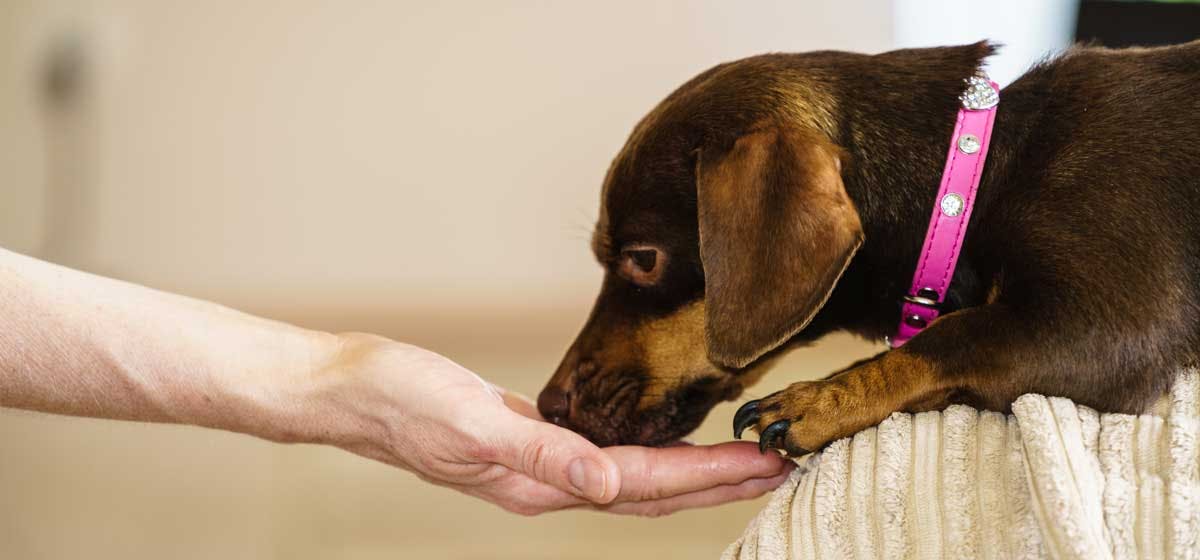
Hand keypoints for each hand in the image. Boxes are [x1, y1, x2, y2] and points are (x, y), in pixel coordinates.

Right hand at [300, 333, 793, 515]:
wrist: (347, 389)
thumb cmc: (398, 401)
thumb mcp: (468, 423)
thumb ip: (540, 454)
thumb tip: (608, 486)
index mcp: (538, 483)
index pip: (645, 485)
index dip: (709, 477)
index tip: (767, 465)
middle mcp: (547, 482)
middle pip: (652, 491)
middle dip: (718, 481)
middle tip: (782, 465)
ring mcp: (536, 465)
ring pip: (633, 476)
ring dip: (690, 469)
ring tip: (742, 458)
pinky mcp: (525, 440)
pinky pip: (604, 452)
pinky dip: (645, 450)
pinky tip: (660, 439)